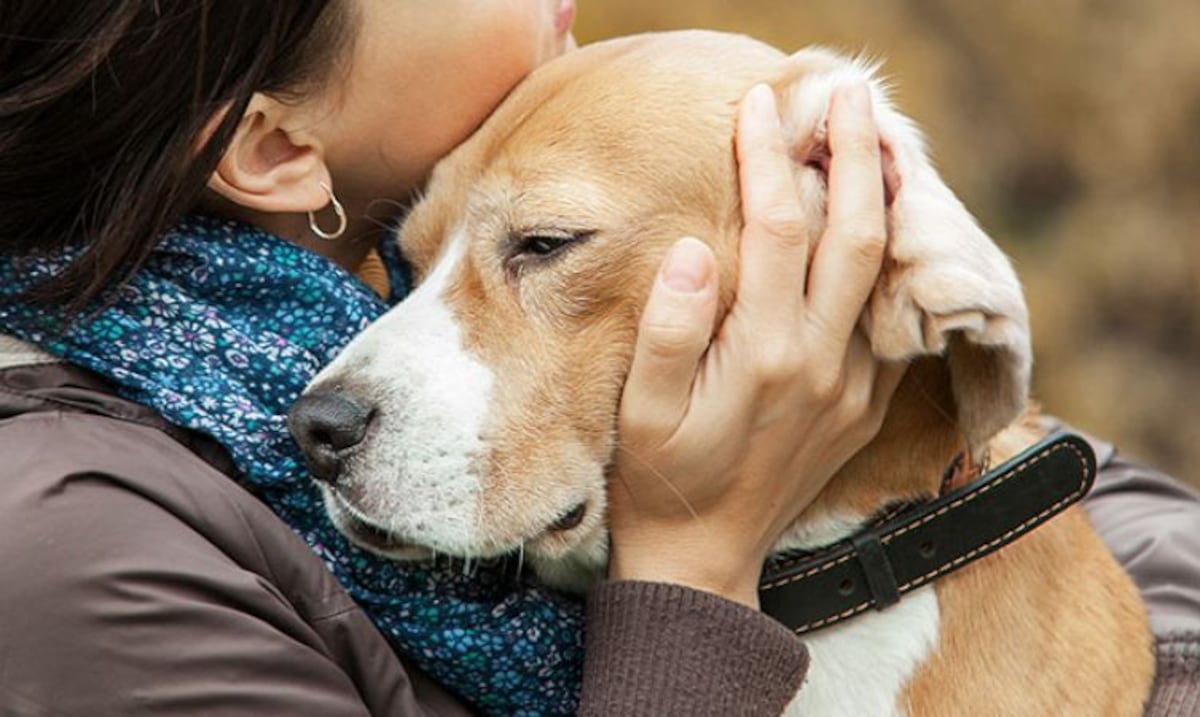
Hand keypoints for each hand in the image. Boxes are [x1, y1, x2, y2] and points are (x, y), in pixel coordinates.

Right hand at [608, 82, 906, 607]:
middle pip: (855, 233)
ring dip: (886, 198)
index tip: (757, 106)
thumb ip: (669, 329)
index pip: (777, 228)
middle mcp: (822, 363)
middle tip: (848, 94)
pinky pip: (890, 317)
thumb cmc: (659, 480)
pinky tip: (881, 225)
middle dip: (854, 154)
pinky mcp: (866, 405)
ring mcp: (854, 386)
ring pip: (885, 271)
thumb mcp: (641, 411)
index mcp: (764, 354)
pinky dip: (891, 260)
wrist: (706, 560)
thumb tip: (693, 249)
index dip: (768, 158)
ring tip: (880, 140)